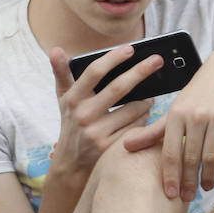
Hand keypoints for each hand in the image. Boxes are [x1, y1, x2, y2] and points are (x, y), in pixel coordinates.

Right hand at [48, 46, 157, 179]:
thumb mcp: (63, 99)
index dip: (113, 58)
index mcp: (73, 98)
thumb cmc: (71, 123)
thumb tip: (56, 49)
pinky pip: (136, 127)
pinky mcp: (111, 148)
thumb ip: (61, 73)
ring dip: (147, 101)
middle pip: (119, 88)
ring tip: (150, 97)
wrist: (72, 163)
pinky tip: (144, 114)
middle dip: (141, 71)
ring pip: (133, 109)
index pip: (94, 72)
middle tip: (157, 60)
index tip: (130, 48)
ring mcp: (98, 132)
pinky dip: (144, 118)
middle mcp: (84, 115)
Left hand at [121, 45, 213, 200]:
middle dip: (188, 181)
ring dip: (208, 177)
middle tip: (187, 198)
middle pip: (190, 157)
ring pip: (211, 156)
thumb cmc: (198, 93)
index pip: (170, 151)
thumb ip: (153, 131)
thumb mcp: (175, 108)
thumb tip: (125, 146)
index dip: (169, 176)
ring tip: (205, 188)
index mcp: (176, 114)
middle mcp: (195, 115)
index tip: (170, 195)